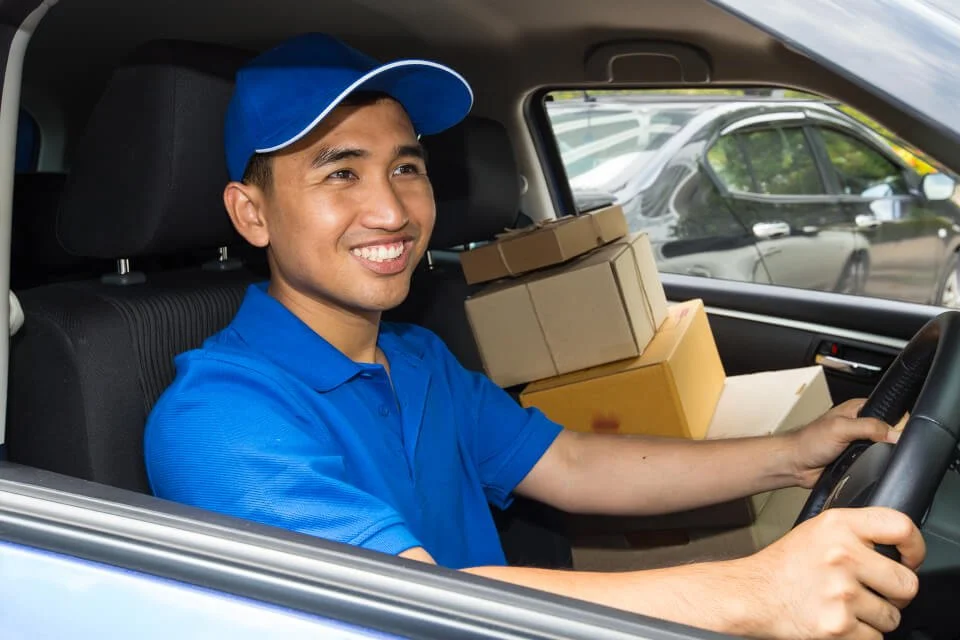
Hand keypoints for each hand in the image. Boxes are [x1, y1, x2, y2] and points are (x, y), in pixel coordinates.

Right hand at [731, 507, 923, 639]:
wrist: (753, 594)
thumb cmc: (784, 565)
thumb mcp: (816, 530)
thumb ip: (854, 531)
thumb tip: (896, 547)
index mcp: (837, 526)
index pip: (900, 527)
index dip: (915, 547)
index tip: (910, 559)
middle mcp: (841, 555)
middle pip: (907, 582)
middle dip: (896, 593)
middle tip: (876, 591)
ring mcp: (841, 592)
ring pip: (892, 615)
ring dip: (875, 616)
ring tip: (847, 605)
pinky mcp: (838, 625)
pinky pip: (875, 638)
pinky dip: (861, 635)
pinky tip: (839, 620)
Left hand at [788, 399, 899, 488]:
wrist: (796, 464)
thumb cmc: (808, 441)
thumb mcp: (841, 428)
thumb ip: (868, 427)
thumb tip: (894, 433)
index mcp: (858, 409)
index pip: (888, 411)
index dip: (897, 421)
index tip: (900, 433)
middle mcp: (860, 425)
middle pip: (888, 433)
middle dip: (889, 441)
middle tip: (880, 447)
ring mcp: (859, 443)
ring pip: (883, 450)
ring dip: (879, 455)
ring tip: (868, 457)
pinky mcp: (858, 459)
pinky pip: (874, 463)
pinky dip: (873, 467)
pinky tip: (867, 467)